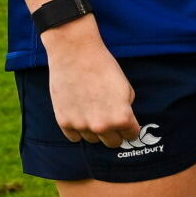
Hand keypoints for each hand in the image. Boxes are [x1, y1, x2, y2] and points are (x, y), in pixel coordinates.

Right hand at [43, 20, 141, 147]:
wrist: (75, 54)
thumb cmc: (104, 67)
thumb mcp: (125, 88)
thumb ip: (126, 109)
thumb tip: (123, 121)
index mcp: (122, 118)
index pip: (131, 135)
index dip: (130, 127)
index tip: (126, 122)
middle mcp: (102, 126)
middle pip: (113, 143)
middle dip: (114, 132)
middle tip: (110, 119)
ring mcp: (81, 126)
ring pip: (93, 140)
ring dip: (95, 131)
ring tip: (92, 111)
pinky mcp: (63, 122)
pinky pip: (74, 138)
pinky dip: (78, 130)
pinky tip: (79, 115)